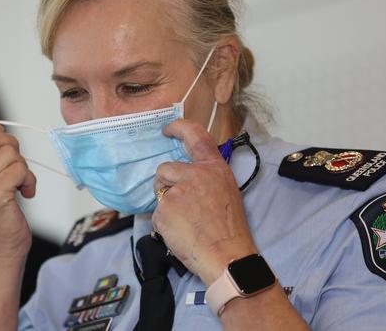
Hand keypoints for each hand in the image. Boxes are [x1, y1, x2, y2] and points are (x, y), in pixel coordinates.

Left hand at [153, 119, 257, 285]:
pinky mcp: (165, 209)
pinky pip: (156, 213)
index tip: (167, 129)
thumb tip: (186, 174)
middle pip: (165, 169)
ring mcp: (178, 191)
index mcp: (214, 168)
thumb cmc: (228, 229)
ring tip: (185, 222)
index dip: (179, 128)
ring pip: (159, 191)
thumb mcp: (225, 191)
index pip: (195, 135)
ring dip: (165, 204)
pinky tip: (180, 232)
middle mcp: (196, 174)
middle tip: (181, 206)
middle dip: (165, 185)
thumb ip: (206, 178)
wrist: (227, 256)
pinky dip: (164, 224)